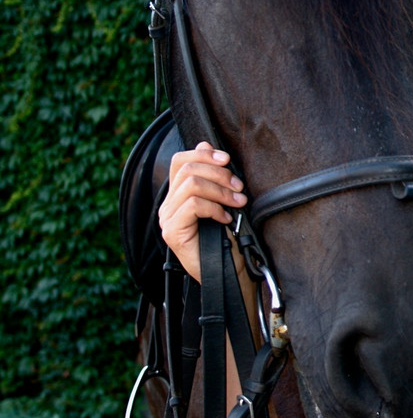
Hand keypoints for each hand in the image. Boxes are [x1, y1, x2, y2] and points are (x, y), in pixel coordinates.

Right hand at [157, 142, 246, 281]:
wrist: (230, 272)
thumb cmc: (229, 239)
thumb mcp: (224, 201)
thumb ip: (213, 176)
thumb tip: (206, 144)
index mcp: (178, 195)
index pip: (180, 160)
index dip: (202, 154)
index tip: (226, 159)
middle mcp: (168, 205)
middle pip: (187, 169)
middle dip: (219, 173)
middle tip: (239, 187)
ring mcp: (168, 219)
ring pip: (192, 185)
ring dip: (221, 191)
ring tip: (238, 202)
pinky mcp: (173, 232)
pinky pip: (194, 206)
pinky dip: (215, 208)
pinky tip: (226, 218)